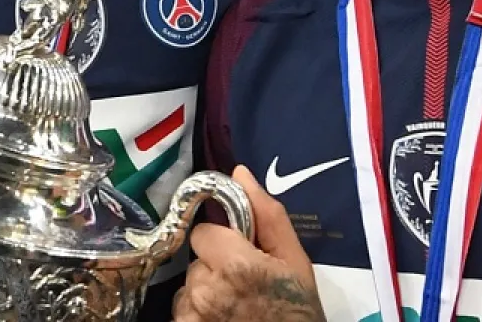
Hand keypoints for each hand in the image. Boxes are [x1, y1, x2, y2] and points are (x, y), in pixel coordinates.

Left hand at [173, 167, 324, 321]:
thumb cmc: (298, 309)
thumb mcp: (294, 259)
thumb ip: (266, 214)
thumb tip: (240, 174)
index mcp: (235, 264)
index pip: (203, 232)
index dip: (223, 241)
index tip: (242, 256)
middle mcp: (207, 290)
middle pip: (196, 261)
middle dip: (215, 269)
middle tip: (244, 287)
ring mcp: (193, 317)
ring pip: (188, 289)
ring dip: (206, 295)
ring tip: (236, 309)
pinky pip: (183, 314)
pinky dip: (198, 317)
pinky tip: (224, 321)